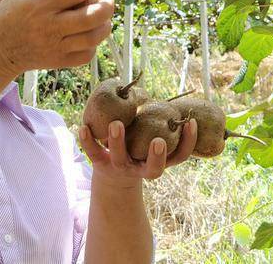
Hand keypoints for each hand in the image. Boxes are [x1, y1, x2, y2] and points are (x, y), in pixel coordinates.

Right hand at [0, 0, 114, 75]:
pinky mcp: (58, 61)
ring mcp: (55, 46)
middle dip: (107, 4)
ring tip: (103, 15)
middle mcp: (49, 26)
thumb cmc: (10, 13)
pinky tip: (89, 33)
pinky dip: (95, 43)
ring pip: (93, 37)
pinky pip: (86, 55)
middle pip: (91, 16)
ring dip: (105, 24)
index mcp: (40, 4)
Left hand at [77, 118, 196, 186]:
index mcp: (158, 162)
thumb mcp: (151, 140)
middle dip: (156, 156)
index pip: (179, 157)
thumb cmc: (138, 149)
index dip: (188, 142)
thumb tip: (174, 96)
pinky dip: (87, 141)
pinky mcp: (99, 164)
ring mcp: (120, 167)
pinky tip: (82, 127)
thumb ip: (159, 123)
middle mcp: (141, 168)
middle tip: (159, 141)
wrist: (112, 177)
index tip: (191, 122)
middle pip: (153, 169)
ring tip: (116, 123)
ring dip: (118, 141)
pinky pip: (93, 153)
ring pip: (120, 158)